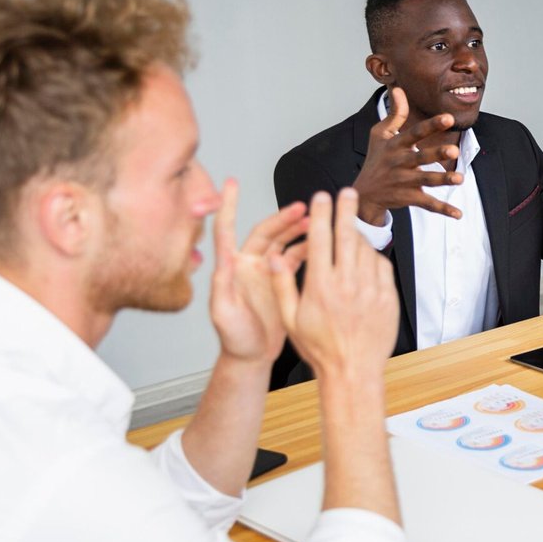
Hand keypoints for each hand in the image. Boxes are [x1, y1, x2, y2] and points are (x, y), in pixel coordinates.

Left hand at [208, 179, 308, 364]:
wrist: (251, 357)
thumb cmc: (234, 339)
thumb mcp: (224, 314)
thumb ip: (223, 287)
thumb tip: (224, 261)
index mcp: (232, 268)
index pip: (228, 229)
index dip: (229, 206)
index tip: (232, 184)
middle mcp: (248, 265)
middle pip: (266, 231)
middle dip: (284, 217)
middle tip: (304, 208)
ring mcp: (265, 272)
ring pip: (283, 242)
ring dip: (298, 230)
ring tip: (316, 221)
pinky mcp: (281, 281)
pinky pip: (295, 258)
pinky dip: (307, 248)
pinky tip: (319, 243)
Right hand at [270, 188, 399, 380]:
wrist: (352, 371)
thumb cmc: (319, 348)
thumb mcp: (290, 319)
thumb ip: (282, 286)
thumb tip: (274, 258)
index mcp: (320, 286)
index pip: (320, 238)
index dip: (321, 213)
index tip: (322, 197)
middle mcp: (347, 284)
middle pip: (347, 235)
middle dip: (346, 210)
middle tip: (348, 192)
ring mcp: (370, 290)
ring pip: (365, 249)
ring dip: (358, 233)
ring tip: (352, 226)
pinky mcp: (387, 298)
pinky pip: (381, 267)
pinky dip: (372, 256)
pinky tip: (365, 256)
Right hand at [350, 86, 465, 224]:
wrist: (364, 193)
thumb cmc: (376, 159)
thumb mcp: (380, 134)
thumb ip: (395, 114)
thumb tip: (399, 88)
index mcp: (396, 145)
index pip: (415, 132)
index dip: (432, 125)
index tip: (449, 118)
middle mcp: (400, 162)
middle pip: (421, 157)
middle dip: (437, 153)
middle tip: (454, 149)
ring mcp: (404, 181)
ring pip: (426, 181)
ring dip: (443, 180)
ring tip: (460, 179)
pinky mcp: (408, 198)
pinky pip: (427, 204)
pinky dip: (443, 209)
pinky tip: (458, 214)